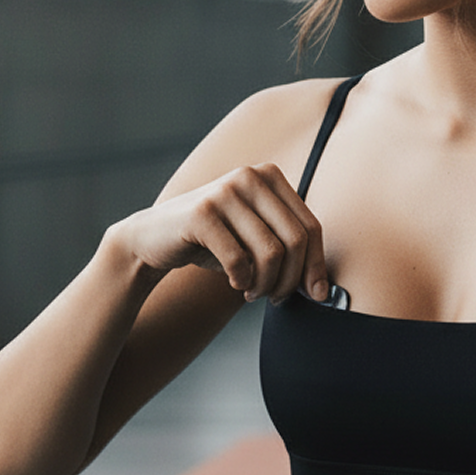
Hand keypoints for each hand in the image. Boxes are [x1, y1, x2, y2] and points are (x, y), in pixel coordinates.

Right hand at [119, 164, 329, 304]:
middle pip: (295, 240)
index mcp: (270, 177)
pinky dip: (241, 280)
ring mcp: (226, 190)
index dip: (316, 266)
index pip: (311, 226)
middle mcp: (251, 176)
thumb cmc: (213, 241)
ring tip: (253, 292)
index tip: (316, 295)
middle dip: (290, 279)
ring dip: (266, 284)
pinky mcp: (203, 213)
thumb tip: (322, 289)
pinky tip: (235, 283)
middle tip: (276, 298)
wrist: (153, 238)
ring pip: (271, 253)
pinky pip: (239, 260)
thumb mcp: (255, 238)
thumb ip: (288, 248)